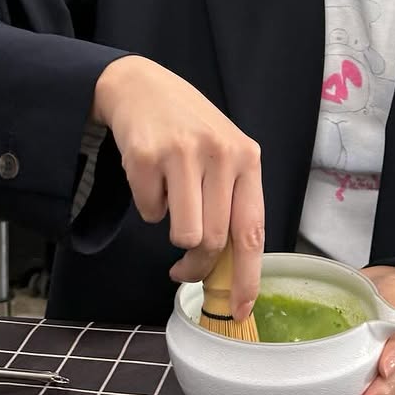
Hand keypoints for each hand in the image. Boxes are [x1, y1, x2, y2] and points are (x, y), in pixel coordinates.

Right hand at [93, 55, 263, 317]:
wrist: (142, 86)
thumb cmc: (189, 128)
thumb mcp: (224, 154)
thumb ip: (232, 201)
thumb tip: (230, 270)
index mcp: (247, 157)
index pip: (252, 230)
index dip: (248, 276)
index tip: (241, 308)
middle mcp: (219, 153)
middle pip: (214, 240)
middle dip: (197, 264)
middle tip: (183, 265)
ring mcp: (182, 153)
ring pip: (183, 233)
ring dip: (173, 233)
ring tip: (172, 204)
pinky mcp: (145, 157)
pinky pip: (149, 212)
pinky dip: (148, 205)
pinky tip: (152, 177)